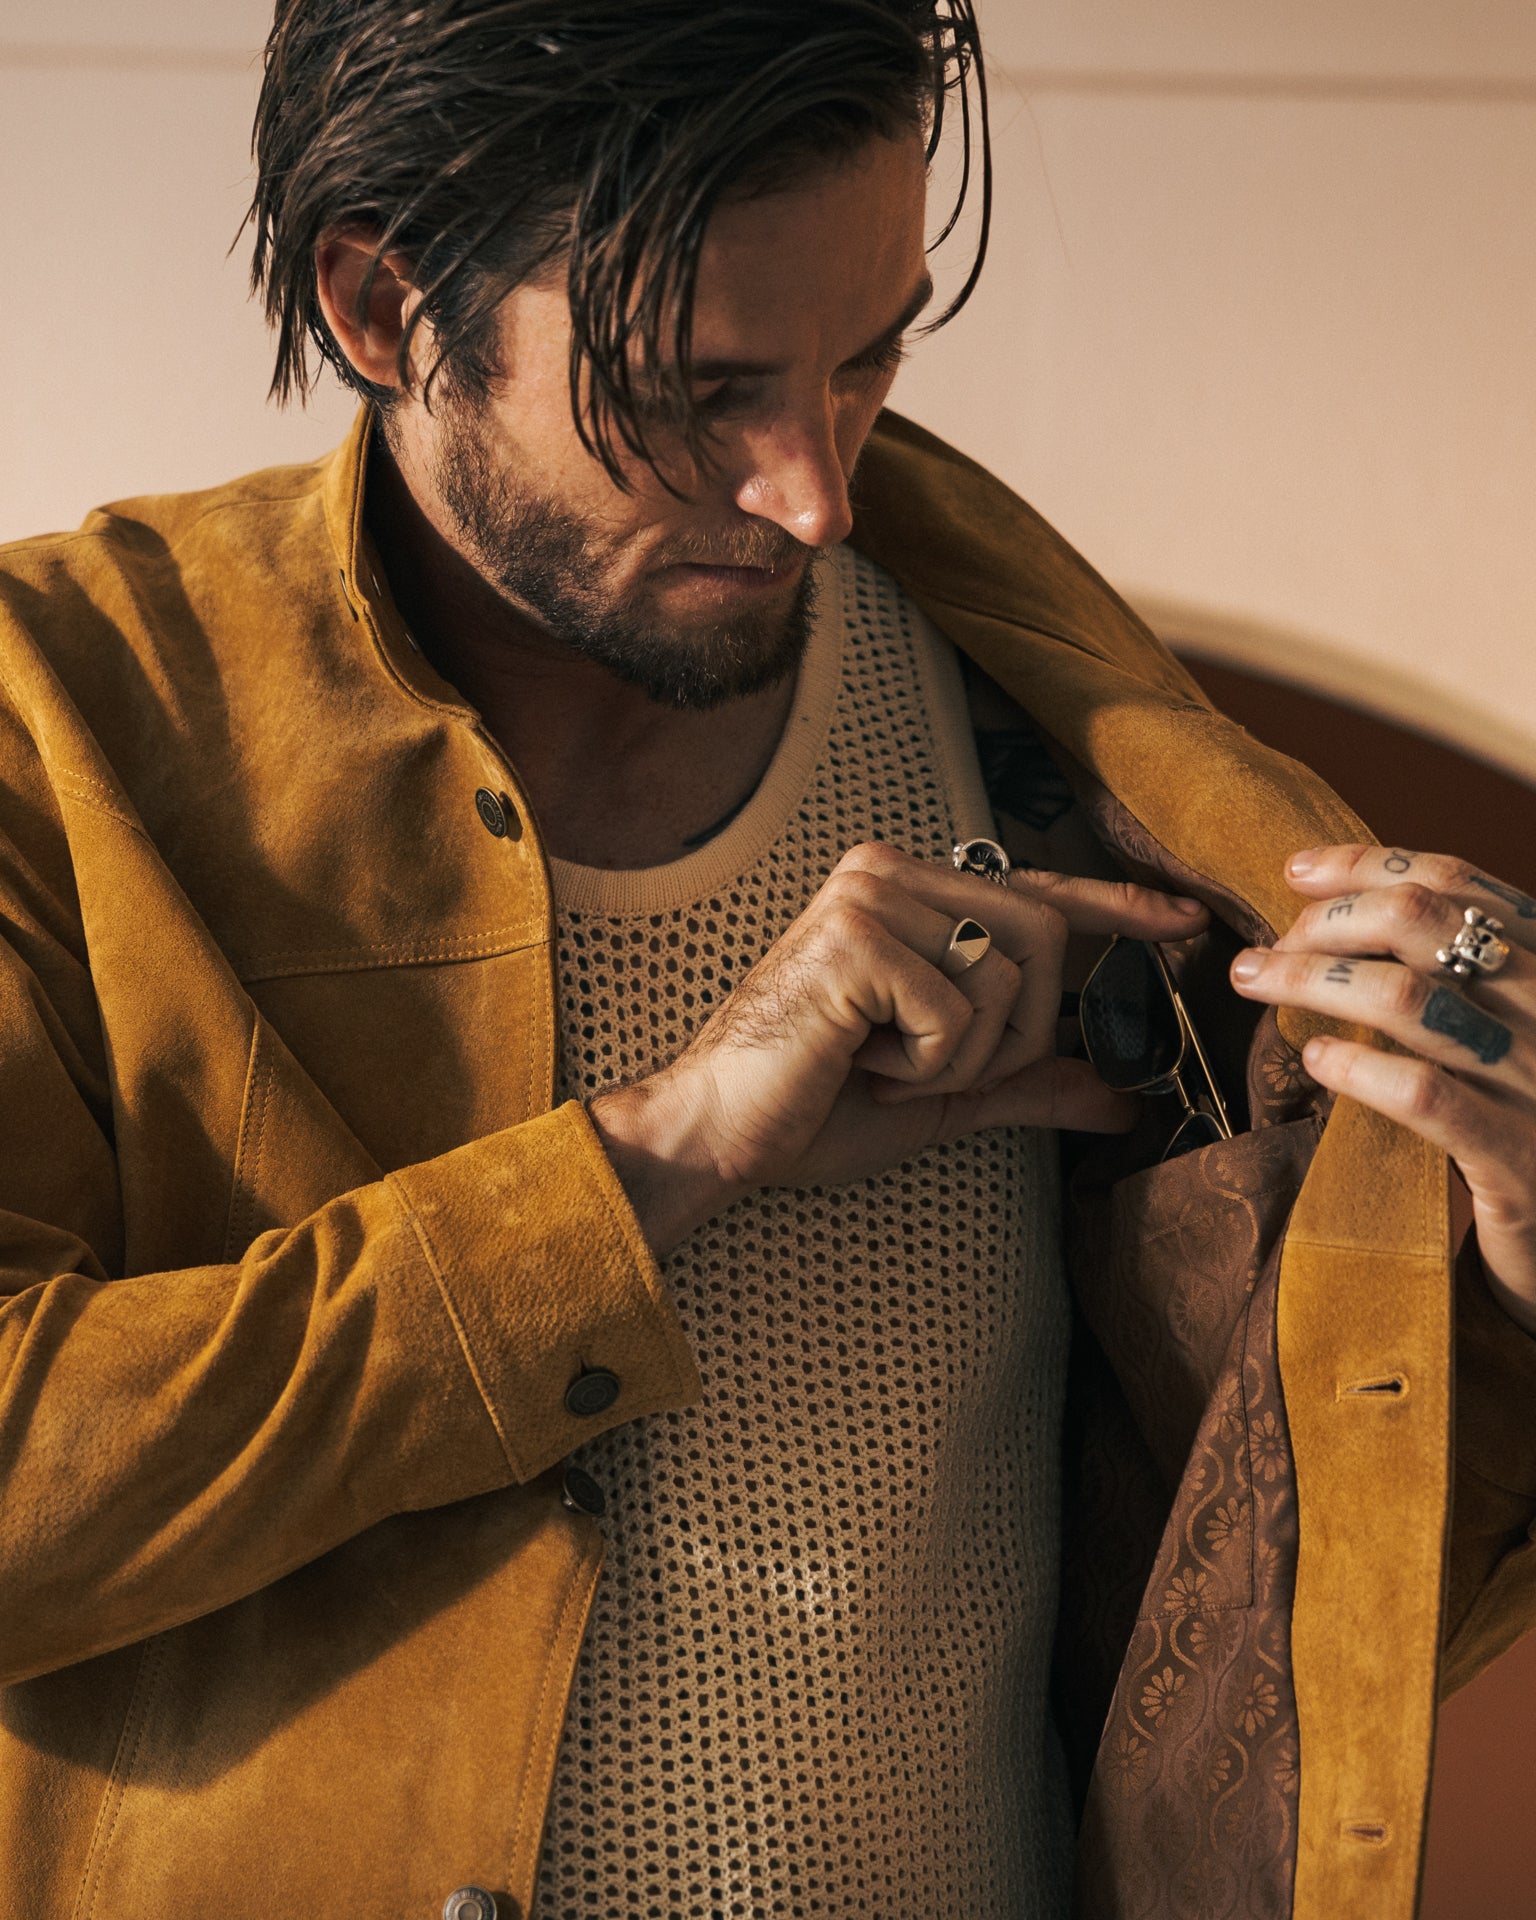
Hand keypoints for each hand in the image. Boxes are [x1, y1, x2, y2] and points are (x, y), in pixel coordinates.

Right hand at [591, 841, 1207, 1251]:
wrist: (716, 1135)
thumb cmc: (814, 1108)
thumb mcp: (945, 1093)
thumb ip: (1030, 1082)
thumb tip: (1121, 1097)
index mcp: (906, 888)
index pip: (1036, 890)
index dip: (1117, 908)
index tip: (1186, 922)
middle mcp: (888, 872)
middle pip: (1044, 938)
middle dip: (1016, 1033)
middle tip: (932, 1073)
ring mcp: (870, 897)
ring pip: (1009, 979)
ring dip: (965, 1058)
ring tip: (883, 1069)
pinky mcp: (857, 939)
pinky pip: (960, 1013)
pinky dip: (928, 1068)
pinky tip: (861, 1066)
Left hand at [1229, 844, 1535, 1335]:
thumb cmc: (1523, 1118)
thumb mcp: (1501, 1030)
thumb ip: (1447, 978)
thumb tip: (1335, 926)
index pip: (1452, 883)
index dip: (1365, 865)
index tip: (1296, 870)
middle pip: (1420, 922)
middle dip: (1325, 921)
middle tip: (1267, 948)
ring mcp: (1532, 1081)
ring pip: (1408, 998)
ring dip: (1313, 980)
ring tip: (1257, 983)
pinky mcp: (1512, 1157)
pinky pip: (1425, 1096)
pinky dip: (1358, 1068)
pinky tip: (1316, 1060)